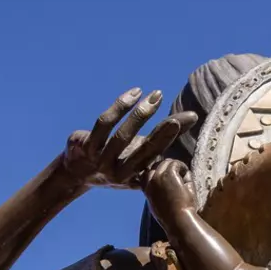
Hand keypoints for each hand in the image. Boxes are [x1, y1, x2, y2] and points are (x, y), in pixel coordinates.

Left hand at [61, 89, 197, 190]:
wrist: (77, 172)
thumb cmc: (117, 159)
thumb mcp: (141, 149)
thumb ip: (165, 135)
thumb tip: (193, 117)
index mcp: (135, 176)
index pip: (156, 156)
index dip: (171, 138)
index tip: (189, 118)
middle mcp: (119, 173)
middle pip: (142, 152)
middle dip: (160, 133)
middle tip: (176, 117)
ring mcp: (101, 162)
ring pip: (121, 137)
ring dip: (141, 115)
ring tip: (156, 95)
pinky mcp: (86, 148)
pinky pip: (104, 124)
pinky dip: (120, 106)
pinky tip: (135, 93)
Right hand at [144, 157, 197, 219]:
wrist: (178, 221)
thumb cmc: (173, 218)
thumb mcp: (162, 205)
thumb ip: (160, 191)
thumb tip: (168, 177)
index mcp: (147, 190)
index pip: (146, 174)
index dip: (158, 173)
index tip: (169, 178)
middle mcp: (150, 182)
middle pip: (157, 165)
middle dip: (168, 169)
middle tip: (180, 178)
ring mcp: (158, 177)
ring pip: (167, 162)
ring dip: (177, 168)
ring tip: (185, 181)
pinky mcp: (168, 174)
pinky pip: (176, 163)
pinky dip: (183, 168)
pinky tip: (187, 180)